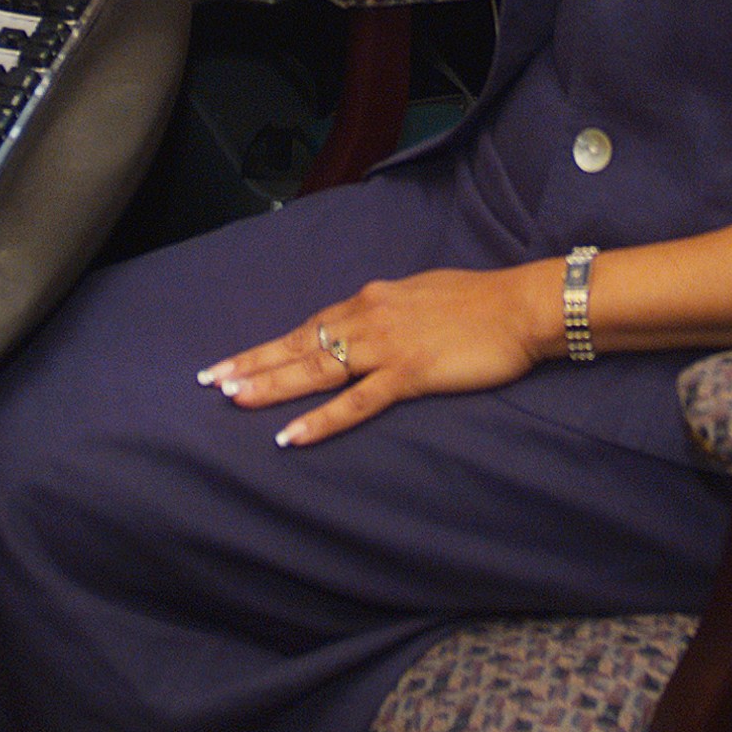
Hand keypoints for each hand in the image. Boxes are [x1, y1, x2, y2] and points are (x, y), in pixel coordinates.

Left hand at [195, 264, 555, 445]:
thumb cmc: (478, 301)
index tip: (234, 360)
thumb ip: (387, 311)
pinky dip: (320, 419)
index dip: (270, 345)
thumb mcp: (419, 295)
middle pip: (301, 344)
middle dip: (254, 363)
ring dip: (273, 386)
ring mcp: (387, 346)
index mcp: (371, 298)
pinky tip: (291, 435)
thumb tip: (363, 322)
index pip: (309, 325)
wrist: (520, 306)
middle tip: (211, 380)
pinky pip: (355, 402)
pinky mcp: (409, 373)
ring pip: (317, 369)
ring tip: (233, 400)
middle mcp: (369, 317)